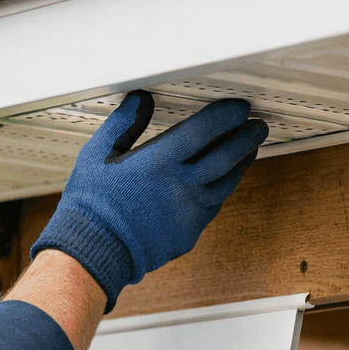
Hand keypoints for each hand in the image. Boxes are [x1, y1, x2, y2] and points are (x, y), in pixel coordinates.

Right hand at [32, 91, 266, 310]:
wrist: (92, 250)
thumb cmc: (90, 202)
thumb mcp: (97, 155)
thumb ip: (122, 123)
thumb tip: (141, 99)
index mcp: (158, 162)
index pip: (204, 130)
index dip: (226, 116)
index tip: (239, 108)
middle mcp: (181, 186)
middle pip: (227, 156)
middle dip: (247, 137)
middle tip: (257, 126)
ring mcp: (189, 212)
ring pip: (227, 183)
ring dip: (241, 163)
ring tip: (249, 150)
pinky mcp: (189, 233)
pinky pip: (212, 207)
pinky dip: (220, 190)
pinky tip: (220, 181)